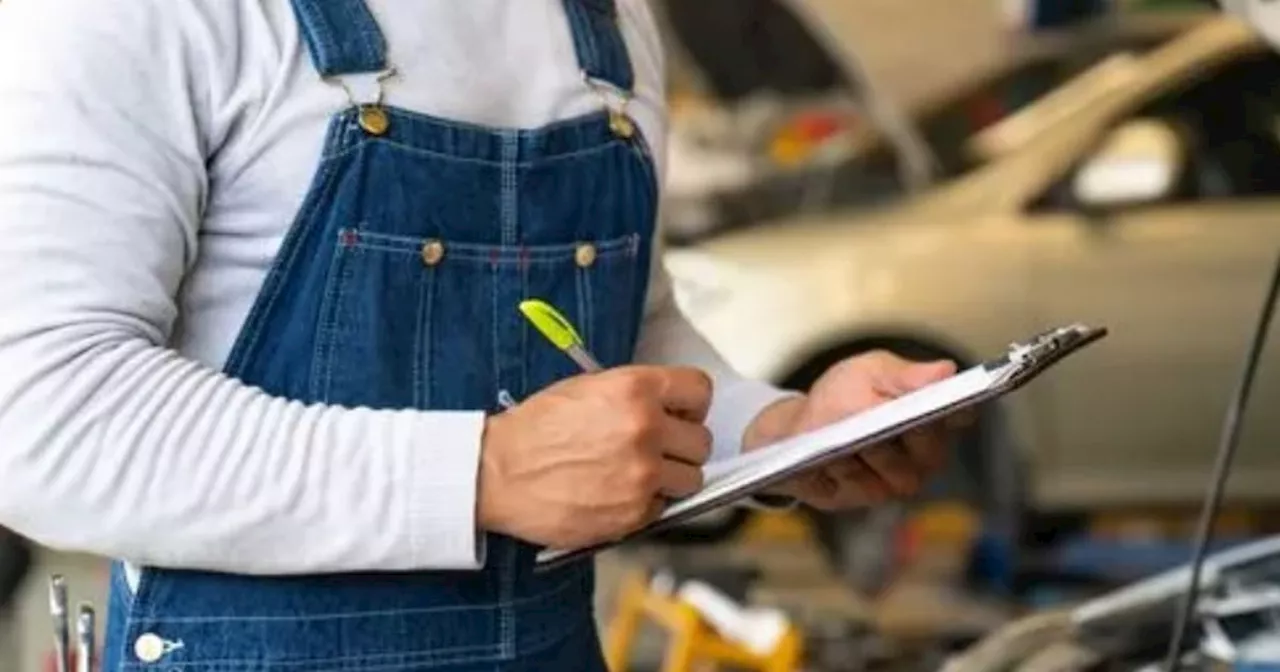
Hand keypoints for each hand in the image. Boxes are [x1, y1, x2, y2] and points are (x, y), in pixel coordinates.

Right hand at [478, 366, 712, 548]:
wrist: (498, 473)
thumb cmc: (536, 429)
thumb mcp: (587, 388)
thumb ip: (636, 395)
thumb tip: (671, 409)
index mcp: (635, 389)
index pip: (700, 391)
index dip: (691, 405)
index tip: (680, 415)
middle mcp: (645, 429)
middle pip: (701, 441)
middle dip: (681, 446)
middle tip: (655, 449)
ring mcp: (642, 474)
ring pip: (692, 479)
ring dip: (670, 479)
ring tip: (636, 474)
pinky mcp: (633, 513)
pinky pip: (664, 508)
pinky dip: (646, 504)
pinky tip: (616, 493)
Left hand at [745, 351, 971, 510]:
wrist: (799, 428)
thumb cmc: (842, 396)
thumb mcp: (868, 372)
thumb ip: (903, 375)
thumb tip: (946, 370)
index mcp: (935, 416)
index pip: (959, 416)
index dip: (953, 411)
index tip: (936, 404)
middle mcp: (926, 454)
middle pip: (928, 449)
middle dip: (903, 431)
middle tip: (881, 416)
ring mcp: (900, 480)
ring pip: (894, 469)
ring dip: (866, 450)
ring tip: (845, 436)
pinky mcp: (870, 497)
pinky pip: (861, 484)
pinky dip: (842, 468)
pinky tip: (827, 457)